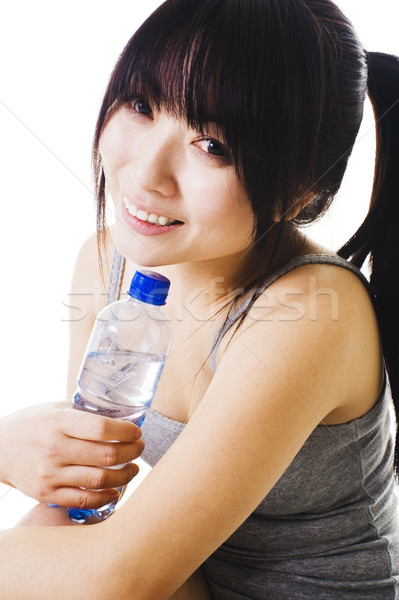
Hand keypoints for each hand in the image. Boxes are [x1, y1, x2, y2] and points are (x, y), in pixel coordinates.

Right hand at [0, 402, 143, 508]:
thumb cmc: (30, 425)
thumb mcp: (53, 408)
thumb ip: (81, 411)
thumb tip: (118, 412)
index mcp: (58, 422)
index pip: (102, 429)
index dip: (127, 432)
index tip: (137, 432)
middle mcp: (54, 448)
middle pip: (106, 455)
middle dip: (132, 452)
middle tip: (140, 448)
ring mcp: (50, 474)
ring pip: (100, 480)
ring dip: (124, 475)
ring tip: (132, 468)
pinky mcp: (46, 493)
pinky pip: (83, 500)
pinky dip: (105, 497)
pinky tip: (115, 490)